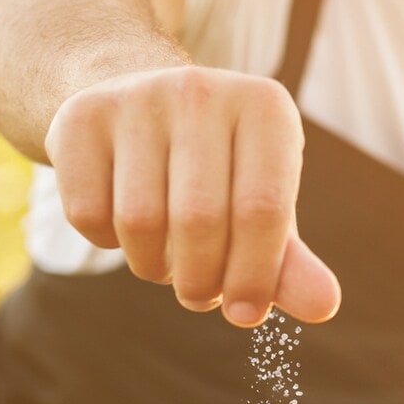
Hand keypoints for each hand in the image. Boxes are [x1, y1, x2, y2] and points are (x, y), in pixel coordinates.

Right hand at [46, 66, 341, 327]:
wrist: (137, 105)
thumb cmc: (217, 171)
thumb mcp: (260, 206)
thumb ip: (289, 261)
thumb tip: (323, 307)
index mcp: (265, 107)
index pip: (262, 209)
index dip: (254, 276)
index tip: (245, 314)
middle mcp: (201, 90)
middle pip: (199, 220)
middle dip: (199, 279)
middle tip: (200, 293)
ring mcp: (136, 98)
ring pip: (139, 221)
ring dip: (152, 266)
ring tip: (166, 259)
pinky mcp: (81, 116)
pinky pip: (88, 214)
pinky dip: (105, 243)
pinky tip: (122, 225)